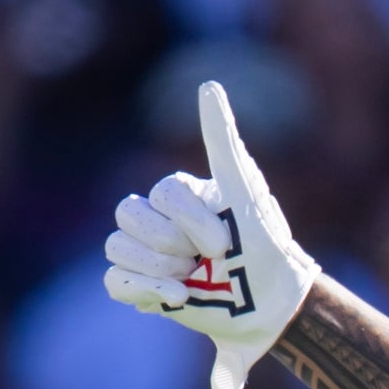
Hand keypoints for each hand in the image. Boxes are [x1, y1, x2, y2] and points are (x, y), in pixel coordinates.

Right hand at [101, 80, 320, 388]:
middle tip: (204, 261)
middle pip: (127, 214)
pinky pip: (114, 281)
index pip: (161, 193)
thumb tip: (208, 86)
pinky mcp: (145, 288)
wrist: (273, 303)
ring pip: (117, 246)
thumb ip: (222, 139)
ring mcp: (149, 253)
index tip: (225, 244)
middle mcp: (159, 219)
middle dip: (168, 243)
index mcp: (179, 193)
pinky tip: (178, 297)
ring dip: (157, 268)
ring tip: (193, 281)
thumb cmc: (264, 244)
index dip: (192, 222)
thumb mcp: (245, 189)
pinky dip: (143, 290)